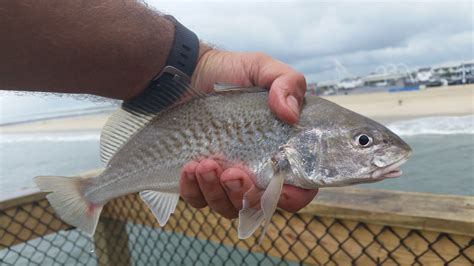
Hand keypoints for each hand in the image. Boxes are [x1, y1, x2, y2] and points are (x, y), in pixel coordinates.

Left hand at [179, 47, 317, 218]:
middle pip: (258, 205)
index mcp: (279, 151)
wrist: (188, 73)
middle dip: (244, 195)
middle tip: (231, 172)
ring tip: (204, 163)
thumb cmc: (230, 72)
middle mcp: (255, 170)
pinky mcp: (199, 178)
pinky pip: (197, 200)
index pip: (296, 189)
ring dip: (216, 192)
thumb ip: (287, 82)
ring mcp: (225, 178)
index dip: (292, 196)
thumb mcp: (262, 68)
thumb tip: (291, 114)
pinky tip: (189, 168)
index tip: (275, 187)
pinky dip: (193, 190)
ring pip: (227, 207)